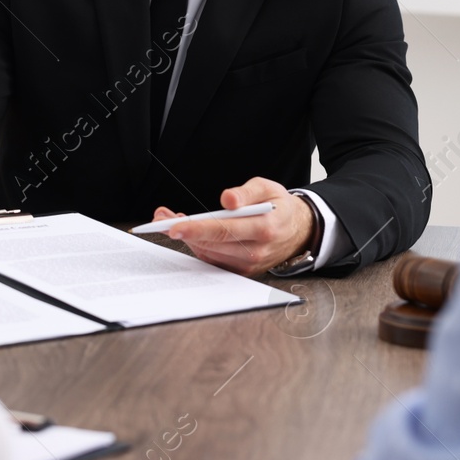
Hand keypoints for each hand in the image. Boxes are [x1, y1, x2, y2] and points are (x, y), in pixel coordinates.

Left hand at [152, 177, 315, 276]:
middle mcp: (256, 250)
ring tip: (171, 220)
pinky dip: (198, 245)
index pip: (225, 229)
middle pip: (211, 243)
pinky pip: (213, 259)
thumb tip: (227, 199)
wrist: (298, 231)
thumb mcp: (268, 188)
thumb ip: (247, 192)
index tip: (174, 226)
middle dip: (183, 230)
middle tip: (161, 217)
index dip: (197, 229)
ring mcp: (249, 264)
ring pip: (208, 252)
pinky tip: (190, 232)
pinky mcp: (242, 271)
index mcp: (264, 227)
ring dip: (187, 238)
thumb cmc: (279, 207)